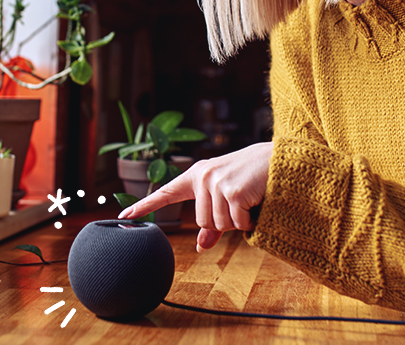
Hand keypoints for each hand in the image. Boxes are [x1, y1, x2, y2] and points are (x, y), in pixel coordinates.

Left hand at [119, 141, 272, 251]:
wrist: (280, 159)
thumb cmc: (254, 176)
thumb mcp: (228, 196)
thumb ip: (212, 221)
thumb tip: (200, 246)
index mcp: (197, 175)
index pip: (166, 193)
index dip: (145, 205)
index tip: (124, 215)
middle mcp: (203, 177)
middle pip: (202, 222)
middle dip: (224, 220)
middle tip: (241, 202)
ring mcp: (217, 183)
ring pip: (219, 226)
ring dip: (238, 221)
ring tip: (249, 200)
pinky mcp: (232, 192)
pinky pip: (236, 224)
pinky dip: (249, 221)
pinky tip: (256, 203)